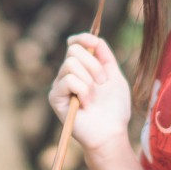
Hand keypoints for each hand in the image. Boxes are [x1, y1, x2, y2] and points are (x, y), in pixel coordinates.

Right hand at [47, 32, 132, 154]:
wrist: (111, 132)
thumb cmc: (115, 107)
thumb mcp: (115, 75)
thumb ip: (105, 55)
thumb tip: (92, 38)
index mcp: (82, 68)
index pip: (75, 43)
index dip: (84, 38)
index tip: (96, 45)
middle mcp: (68, 74)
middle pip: (73, 50)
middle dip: (94, 65)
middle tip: (102, 84)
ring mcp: (60, 85)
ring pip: (70, 64)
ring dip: (89, 81)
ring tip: (94, 98)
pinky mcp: (55, 97)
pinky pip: (67, 80)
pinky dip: (82, 91)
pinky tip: (85, 104)